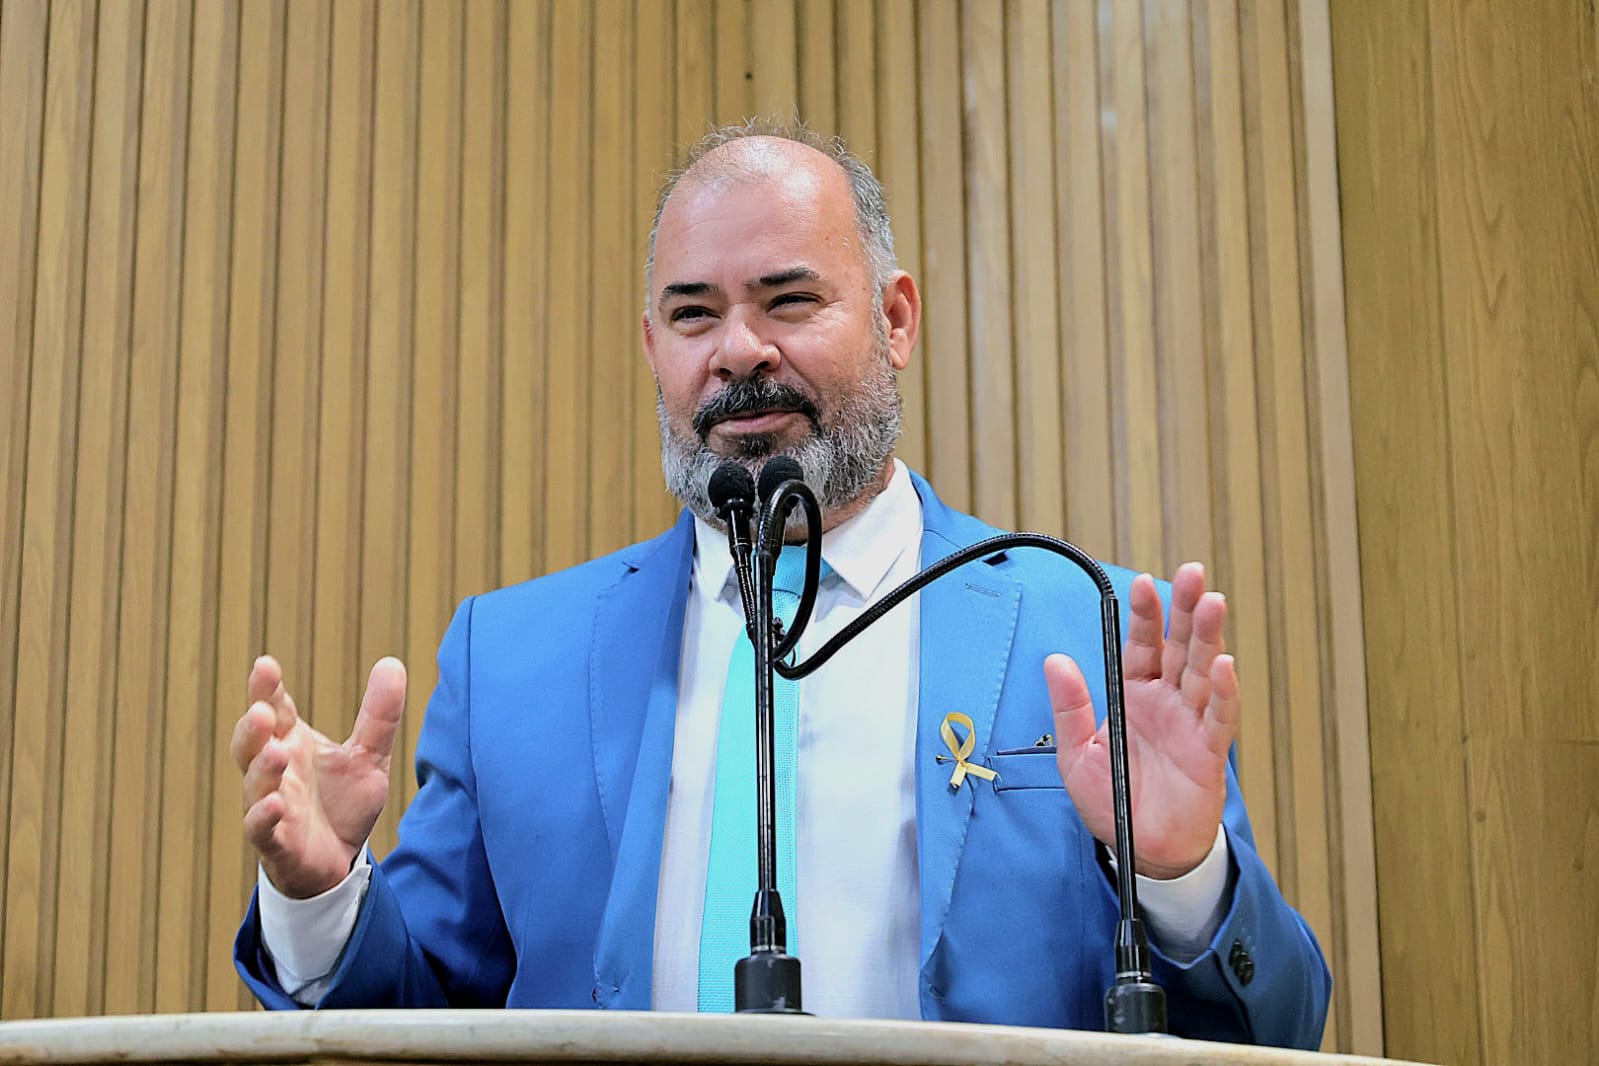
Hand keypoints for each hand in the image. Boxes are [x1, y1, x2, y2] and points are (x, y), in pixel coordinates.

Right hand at [229, 655, 406, 897]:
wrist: (340, 861)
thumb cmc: (343, 804)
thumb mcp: (370, 756)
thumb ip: (379, 714)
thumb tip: (393, 662)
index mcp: (293, 743)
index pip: (275, 710)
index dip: (266, 689)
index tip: (266, 665)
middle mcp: (275, 771)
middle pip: (252, 743)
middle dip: (253, 725)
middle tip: (261, 708)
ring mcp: (271, 806)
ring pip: (255, 783)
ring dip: (262, 767)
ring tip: (277, 751)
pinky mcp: (276, 842)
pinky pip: (261, 828)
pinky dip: (264, 816)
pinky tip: (274, 804)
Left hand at [1047, 562, 1237, 879]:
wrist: (1142, 850)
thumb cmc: (1111, 802)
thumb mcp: (1077, 753)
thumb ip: (1070, 707)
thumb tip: (1055, 660)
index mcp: (1134, 694)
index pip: (1142, 644)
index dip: (1145, 614)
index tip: (1143, 582)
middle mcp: (1167, 701)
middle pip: (1180, 645)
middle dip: (1187, 609)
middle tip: (1194, 573)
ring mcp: (1190, 722)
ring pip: (1204, 670)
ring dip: (1210, 637)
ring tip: (1214, 603)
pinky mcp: (1208, 752)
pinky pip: (1219, 717)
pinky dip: (1223, 691)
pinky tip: (1224, 665)